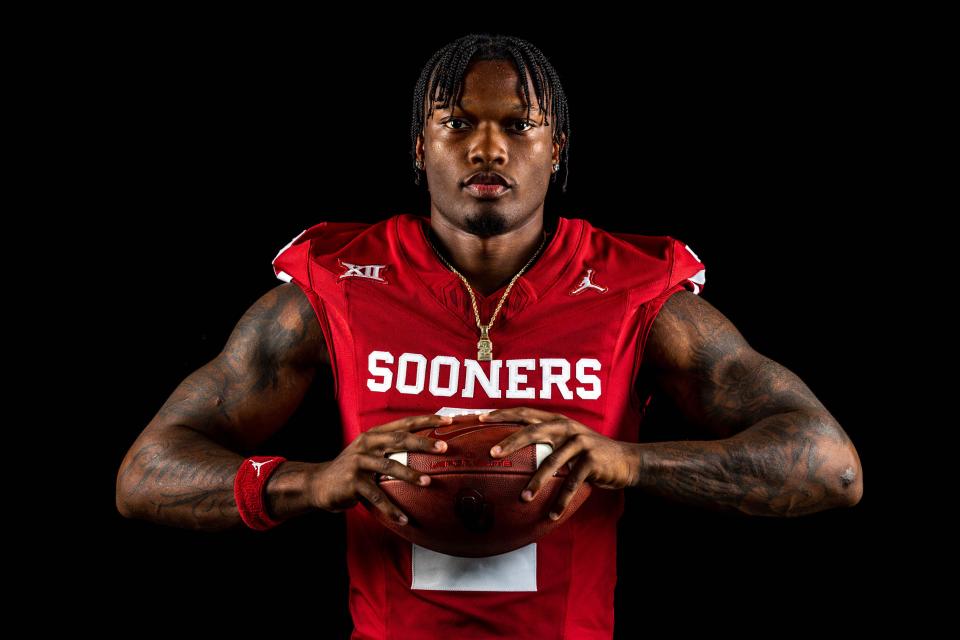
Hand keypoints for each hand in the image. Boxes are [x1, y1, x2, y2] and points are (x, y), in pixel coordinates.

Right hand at [309, 413, 451, 524]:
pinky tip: (404, 519)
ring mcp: (358, 462)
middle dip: (423, 442)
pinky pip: (376, 496)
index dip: (427, 420)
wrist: (319, 483)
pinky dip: (391, 509)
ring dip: (410, 475)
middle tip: (444, 447)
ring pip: (389, 466)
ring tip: (428, 482)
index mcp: (375, 434)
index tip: (449, 419)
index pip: (404, 423)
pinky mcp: (352, 482)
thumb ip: (392, 448)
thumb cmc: (354, 469)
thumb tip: (427, 449)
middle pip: (399, 439)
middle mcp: (367, 444)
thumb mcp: (371, 452)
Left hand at [480, 407, 639, 519]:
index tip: (480, 418)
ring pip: (552, 462)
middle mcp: (566, 427)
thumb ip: (544, 442)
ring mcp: (580, 442)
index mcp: (556, 421)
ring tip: (523, 498)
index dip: (503, 414)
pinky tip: (552, 514)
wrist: (625, 461)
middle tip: (492, 454)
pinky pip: (572, 482)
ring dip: (536, 482)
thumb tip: (510, 454)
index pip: (525, 412)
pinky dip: (562, 499)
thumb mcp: (566, 442)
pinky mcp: (592, 460)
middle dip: (511, 442)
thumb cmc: (588, 454)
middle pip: (533, 430)